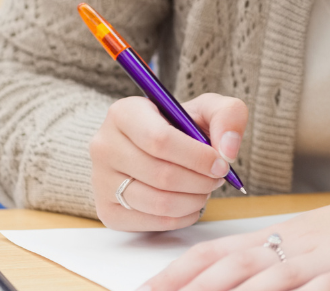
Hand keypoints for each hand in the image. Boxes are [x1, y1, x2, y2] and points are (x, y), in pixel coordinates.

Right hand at [90, 93, 246, 230]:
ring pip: (158, 202)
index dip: (197, 156)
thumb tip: (227, 150)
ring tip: (206, 188)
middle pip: (161, 175)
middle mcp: (104, 146)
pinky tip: (192, 202)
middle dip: (201, 181)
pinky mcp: (107, 211)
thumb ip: (228, 116)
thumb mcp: (208, 108)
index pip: (159, 140)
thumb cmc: (182, 126)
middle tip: (218, 177)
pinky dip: (183, 217)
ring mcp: (101, 181)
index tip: (221, 163)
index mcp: (123, 113)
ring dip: (194, 200)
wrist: (156, 146)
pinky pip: (153, 222)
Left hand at [143, 180, 329, 290]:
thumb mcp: (300, 243)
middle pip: (235, 268)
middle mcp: (292, 244)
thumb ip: (259, 264)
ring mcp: (325, 259)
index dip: (175, 274)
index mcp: (273, 236)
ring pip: (275, 279)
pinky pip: (327, 287)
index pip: (213, 253)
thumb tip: (211, 283)